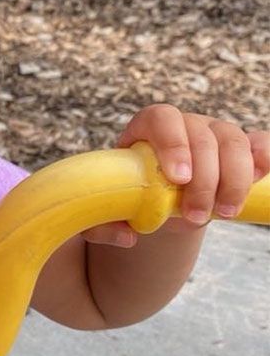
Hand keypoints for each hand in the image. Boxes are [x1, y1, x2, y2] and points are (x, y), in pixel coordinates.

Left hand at [83, 104, 269, 247]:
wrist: (156, 203)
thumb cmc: (127, 201)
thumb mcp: (104, 212)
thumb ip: (102, 224)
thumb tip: (127, 237)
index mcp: (146, 128)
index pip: (162, 118)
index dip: (172, 144)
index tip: (177, 179)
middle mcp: (184, 125)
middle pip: (202, 137)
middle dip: (203, 180)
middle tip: (194, 216)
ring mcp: (215, 133)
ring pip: (233, 142)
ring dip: (233, 180)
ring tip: (222, 214)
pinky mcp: (240, 149)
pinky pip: (259, 143)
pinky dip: (264, 157)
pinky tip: (260, 176)